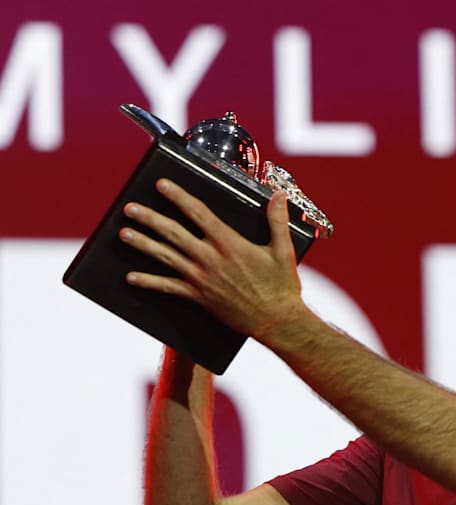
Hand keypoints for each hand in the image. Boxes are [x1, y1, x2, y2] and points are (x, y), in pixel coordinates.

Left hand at [119, 178, 305, 340]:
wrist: (276, 320)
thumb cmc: (281, 285)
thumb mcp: (283, 249)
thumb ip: (277, 220)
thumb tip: (278, 194)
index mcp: (229, 243)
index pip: (198, 213)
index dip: (178, 196)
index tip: (162, 185)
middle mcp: (210, 258)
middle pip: (173, 232)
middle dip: (149, 218)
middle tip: (130, 208)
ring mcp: (201, 278)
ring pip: (165, 256)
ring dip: (142, 244)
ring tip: (123, 233)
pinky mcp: (198, 297)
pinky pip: (167, 288)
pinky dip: (148, 282)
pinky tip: (131, 277)